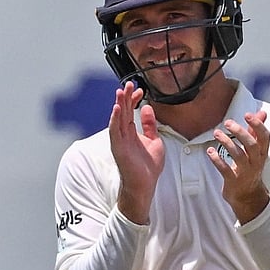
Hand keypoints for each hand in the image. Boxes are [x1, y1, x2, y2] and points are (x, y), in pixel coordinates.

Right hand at [109, 82, 163, 223]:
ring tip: (120, 91)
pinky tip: (117, 109)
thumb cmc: (147, 167)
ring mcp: (119, 140)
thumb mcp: (154, 141)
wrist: (144, 185)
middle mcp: (123, 135)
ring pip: (118, 118)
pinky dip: (115, 119)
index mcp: (131, 133)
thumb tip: (148, 108)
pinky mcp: (118, 148)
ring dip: (119, 104)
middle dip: (125, 97)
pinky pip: (115, 131)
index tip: (140, 89)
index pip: (131, 112)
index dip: (134, 100)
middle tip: (128, 83)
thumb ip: (150, 126)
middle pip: (123, 112)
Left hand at [208, 110, 269, 222]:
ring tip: (216, 133)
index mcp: (262, 153)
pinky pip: (225, 169)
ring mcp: (245, 172)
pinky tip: (209, 151)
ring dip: (226, 143)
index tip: (247, 114)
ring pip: (238, 156)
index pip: (265, 137)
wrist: (248, 196)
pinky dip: (217, 159)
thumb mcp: (256, 151)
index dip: (258, 125)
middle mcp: (255, 162)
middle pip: (252, 145)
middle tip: (227, 122)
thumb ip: (256, 132)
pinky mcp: (233, 181)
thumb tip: (262, 112)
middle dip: (240, 132)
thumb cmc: (250, 168)